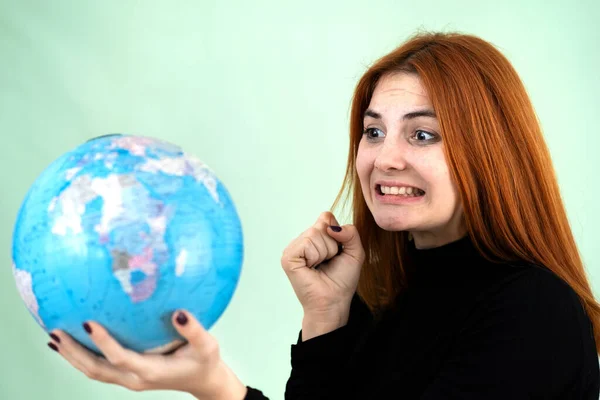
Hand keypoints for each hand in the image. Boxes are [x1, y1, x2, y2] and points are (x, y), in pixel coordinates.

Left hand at [47, 310, 246, 399]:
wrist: (204, 381)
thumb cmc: (205, 362)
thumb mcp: (207, 346)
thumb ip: (194, 330)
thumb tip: (179, 312)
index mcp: (150, 370)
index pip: (119, 357)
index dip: (102, 342)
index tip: (87, 322)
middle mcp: (134, 378)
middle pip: (95, 369)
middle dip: (73, 352)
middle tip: (54, 332)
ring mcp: (129, 379)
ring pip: (93, 371)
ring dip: (72, 356)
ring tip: (54, 338)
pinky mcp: (128, 376)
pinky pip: (99, 369)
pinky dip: (81, 359)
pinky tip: (71, 344)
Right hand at [281, 211, 364, 337]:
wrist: (333, 302)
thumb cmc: (341, 281)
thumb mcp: (355, 252)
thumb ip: (351, 232)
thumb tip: (331, 226)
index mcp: (314, 237)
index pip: (326, 217)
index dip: (337, 234)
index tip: (337, 253)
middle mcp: (302, 240)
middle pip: (322, 224)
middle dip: (332, 245)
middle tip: (328, 262)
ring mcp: (293, 248)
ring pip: (315, 233)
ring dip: (325, 252)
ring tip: (320, 266)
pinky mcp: (288, 257)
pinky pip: (307, 243)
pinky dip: (315, 256)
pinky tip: (312, 268)